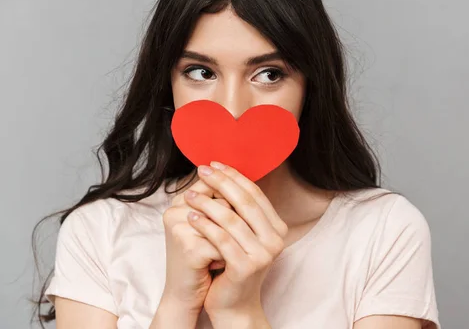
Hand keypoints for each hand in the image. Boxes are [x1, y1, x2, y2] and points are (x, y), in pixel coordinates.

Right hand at [159, 174, 232, 312]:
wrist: (184, 296)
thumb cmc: (202, 259)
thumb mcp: (211, 228)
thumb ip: (222, 204)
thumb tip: (248, 185)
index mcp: (180, 201)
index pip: (216, 185)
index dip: (233, 202)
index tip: (234, 226)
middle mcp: (175, 210)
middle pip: (224, 203)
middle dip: (234, 227)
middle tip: (227, 244)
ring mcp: (179, 228)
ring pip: (226, 222)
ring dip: (232, 242)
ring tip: (223, 255)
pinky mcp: (188, 248)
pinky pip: (223, 244)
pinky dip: (226, 257)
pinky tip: (217, 266)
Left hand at [184, 162, 287, 317]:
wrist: (234, 305)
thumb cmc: (234, 266)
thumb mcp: (244, 236)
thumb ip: (241, 211)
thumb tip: (225, 175)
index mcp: (277, 228)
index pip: (255, 194)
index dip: (234, 177)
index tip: (214, 164)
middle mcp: (275, 240)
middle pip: (245, 202)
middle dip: (221, 183)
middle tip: (202, 170)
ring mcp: (262, 254)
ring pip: (232, 219)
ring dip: (208, 203)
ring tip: (189, 195)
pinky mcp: (245, 267)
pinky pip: (221, 239)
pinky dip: (204, 225)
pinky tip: (190, 217)